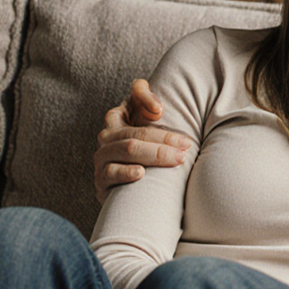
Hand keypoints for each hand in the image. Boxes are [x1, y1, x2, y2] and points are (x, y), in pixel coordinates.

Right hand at [93, 79, 190, 202]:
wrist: (134, 190)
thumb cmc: (149, 151)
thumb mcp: (153, 126)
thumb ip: (152, 105)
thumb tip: (157, 110)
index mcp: (119, 116)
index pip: (134, 97)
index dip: (146, 98)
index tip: (161, 110)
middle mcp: (108, 135)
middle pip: (137, 132)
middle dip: (164, 138)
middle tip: (186, 146)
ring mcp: (102, 157)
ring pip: (128, 150)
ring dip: (156, 154)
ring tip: (177, 158)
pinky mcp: (101, 180)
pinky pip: (111, 172)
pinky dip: (126, 172)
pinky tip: (141, 173)